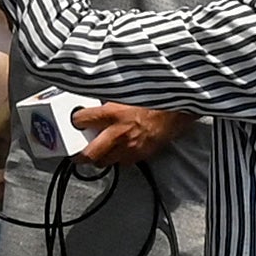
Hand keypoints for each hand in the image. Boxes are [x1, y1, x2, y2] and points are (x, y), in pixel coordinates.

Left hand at [64, 101, 187, 165]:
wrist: (180, 109)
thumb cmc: (157, 99)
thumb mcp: (128, 94)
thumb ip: (111, 101)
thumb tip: (99, 103)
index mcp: (112, 113)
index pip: (81, 120)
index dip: (75, 120)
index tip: (75, 121)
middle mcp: (118, 133)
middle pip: (89, 154)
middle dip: (80, 155)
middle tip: (77, 153)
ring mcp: (130, 146)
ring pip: (105, 162)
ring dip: (100, 158)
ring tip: (99, 153)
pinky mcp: (142, 154)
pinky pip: (124, 162)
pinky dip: (119, 158)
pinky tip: (121, 151)